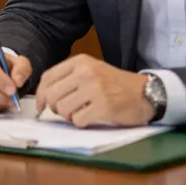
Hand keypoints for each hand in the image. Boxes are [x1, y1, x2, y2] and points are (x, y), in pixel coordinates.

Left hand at [35, 54, 153, 127]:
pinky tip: (91, 117)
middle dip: (55, 107)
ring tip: (81, 113)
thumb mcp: (91, 71)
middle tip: (65, 111)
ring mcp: (95, 89)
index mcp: (80, 62)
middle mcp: (85, 72)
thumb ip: (69, 78)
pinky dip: (81, 122)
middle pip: (52, 95)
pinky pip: (77, 120)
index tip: (41, 106)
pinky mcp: (103, 106)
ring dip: (68, 116)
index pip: (48, 77)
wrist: (145, 93)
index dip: (40, 94)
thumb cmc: (115, 84)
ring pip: (63, 108)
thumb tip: (44, 97)